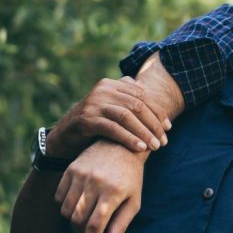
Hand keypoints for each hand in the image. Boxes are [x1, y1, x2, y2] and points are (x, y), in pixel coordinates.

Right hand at [48, 77, 170, 157]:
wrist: (64, 136)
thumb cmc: (95, 123)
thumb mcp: (111, 108)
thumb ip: (127, 98)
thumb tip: (148, 92)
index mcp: (111, 84)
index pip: (142, 96)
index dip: (157, 112)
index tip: (168, 128)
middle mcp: (102, 90)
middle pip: (137, 105)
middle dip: (153, 124)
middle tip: (163, 141)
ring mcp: (93, 103)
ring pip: (126, 116)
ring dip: (144, 132)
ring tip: (155, 146)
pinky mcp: (86, 119)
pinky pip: (113, 128)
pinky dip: (129, 138)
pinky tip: (140, 148)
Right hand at [55, 140, 146, 232]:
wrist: (121, 146)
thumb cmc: (131, 178)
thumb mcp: (134, 200)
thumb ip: (121, 223)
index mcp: (113, 192)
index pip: (95, 227)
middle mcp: (95, 182)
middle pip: (78, 221)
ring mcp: (81, 175)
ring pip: (67, 211)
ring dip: (73, 222)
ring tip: (84, 221)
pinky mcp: (70, 170)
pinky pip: (60, 198)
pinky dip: (65, 207)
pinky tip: (77, 206)